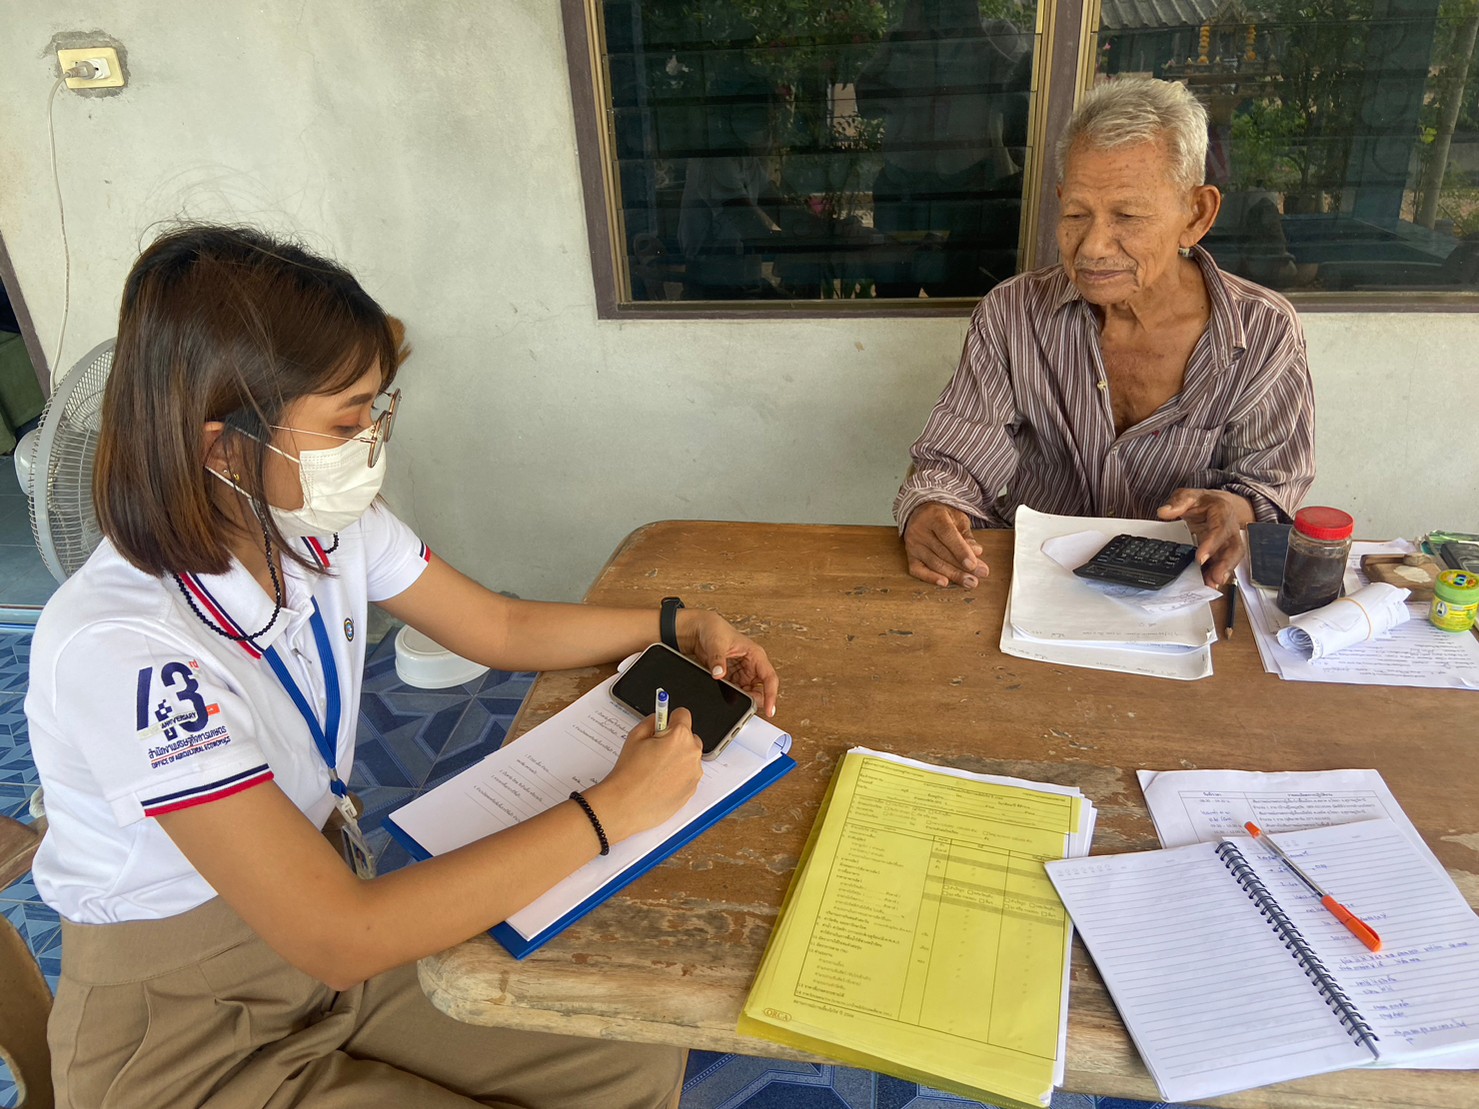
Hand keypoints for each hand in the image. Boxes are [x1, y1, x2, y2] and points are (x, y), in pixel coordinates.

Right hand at [587, 707, 703, 842]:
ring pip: (689, 757)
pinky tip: (660, 782)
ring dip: (678, 758)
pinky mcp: (692, 789)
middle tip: (656, 750)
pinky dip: (678, 775)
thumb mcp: (634, 737)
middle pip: (689, 737)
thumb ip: (651, 721)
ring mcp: (694, 773)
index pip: (683, 714)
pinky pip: (688, 774)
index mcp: (679, 736)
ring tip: (656, 770)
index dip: (670, 718)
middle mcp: (692, 753)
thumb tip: (659, 718)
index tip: (664, 723)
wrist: (626, 805)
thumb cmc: (629, 773)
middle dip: (676, 740)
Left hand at [679, 611, 779, 717]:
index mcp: (756, 655)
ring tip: (729, 699)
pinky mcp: (731, 677)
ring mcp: (741, 672)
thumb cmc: (714, 629)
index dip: (771, 695)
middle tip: (743, 707)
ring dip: (741, 698)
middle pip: (760, 689)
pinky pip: (735, 691)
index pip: (769, 678)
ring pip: (748, 693)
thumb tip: (719, 674)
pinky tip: (723, 695)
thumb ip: (718, 660)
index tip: (770, 710)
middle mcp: (752, 665)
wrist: (700, 629)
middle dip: (753, 700)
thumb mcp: (716, 643)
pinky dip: (730, 696)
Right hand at [903, 502, 985, 587]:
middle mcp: (920, 530)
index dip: (961, 550)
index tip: (973, 564)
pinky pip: (917, 570)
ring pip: (933, 563)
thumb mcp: (958, 519)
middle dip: (962, 567)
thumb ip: (967, 536)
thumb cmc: (943, 517)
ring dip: (953, 575)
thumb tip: (976, 552)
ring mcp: (913, 544)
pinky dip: (930, 577)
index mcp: (934, 516)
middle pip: (942, 552)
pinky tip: (945, 583)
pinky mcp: (909, 555)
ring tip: (970, 582)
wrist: (920, 513)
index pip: (947, 535)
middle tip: (980, 576)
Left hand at [1157, 488, 1253, 586]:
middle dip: (1226, 564)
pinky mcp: (1226, 552)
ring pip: (1233, 559)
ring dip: (1224, 573)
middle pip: (1234, 548)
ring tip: (1211, 585)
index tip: (1200, 557)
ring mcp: (1230, 542)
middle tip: (1215, 578)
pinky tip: (1208, 584)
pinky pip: (1225, 564)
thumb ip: (1177, 503)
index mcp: (1222, 512)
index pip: (1219, 529)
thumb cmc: (1204, 502)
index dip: (1212, 544)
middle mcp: (1230, 529)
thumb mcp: (1189, 496)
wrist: (1218, 503)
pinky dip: (1218, 575)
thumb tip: (1164, 512)